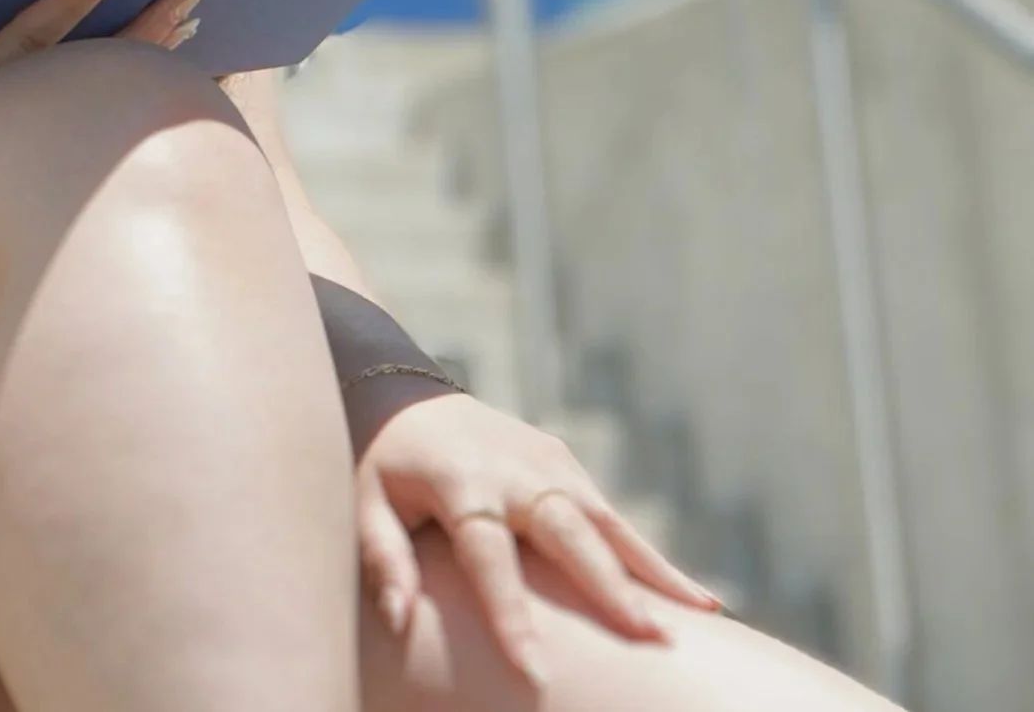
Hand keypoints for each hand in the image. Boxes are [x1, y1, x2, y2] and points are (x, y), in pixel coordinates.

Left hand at [345, 378, 724, 682]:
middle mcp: (511, 469)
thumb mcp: (363, 503)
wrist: (399, 393)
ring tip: (701, 618)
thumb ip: (383, 557)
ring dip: (653, 569)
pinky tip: (693, 598)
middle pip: (566, 530)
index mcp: (458, 482)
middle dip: (609, 585)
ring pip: (607, 520)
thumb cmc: (380, 464)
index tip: (533, 671)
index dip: (510, 614)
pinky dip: (650, 556)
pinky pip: (611, 515)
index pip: (488, 556)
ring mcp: (544, 461)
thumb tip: (399, 619)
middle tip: (650, 637)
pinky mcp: (562, 462)